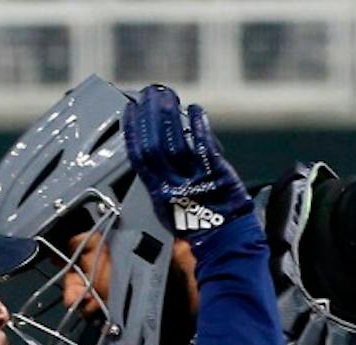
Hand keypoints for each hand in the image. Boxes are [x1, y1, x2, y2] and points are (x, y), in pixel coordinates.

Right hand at [123, 84, 253, 235]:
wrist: (226, 239)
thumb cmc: (198, 223)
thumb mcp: (167, 206)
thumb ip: (159, 178)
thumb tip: (155, 149)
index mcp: (157, 192)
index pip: (139, 156)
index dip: (132, 131)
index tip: (130, 110)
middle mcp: (173, 185)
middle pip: (155, 144)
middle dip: (149, 116)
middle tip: (148, 94)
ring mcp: (195, 179)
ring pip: (176, 142)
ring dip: (169, 115)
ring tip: (166, 95)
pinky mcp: (216, 175)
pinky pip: (203, 146)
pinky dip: (197, 125)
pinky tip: (194, 109)